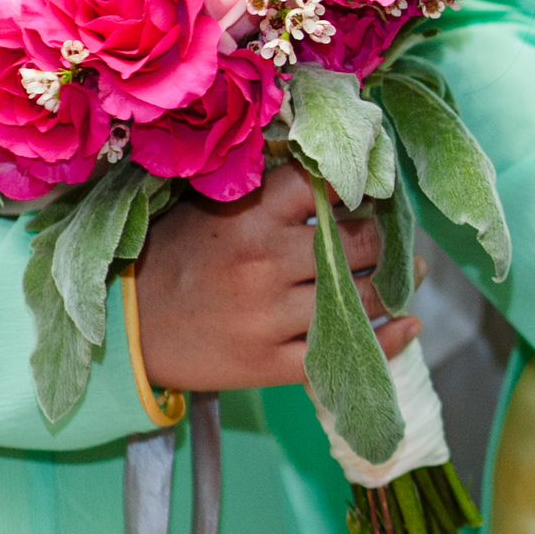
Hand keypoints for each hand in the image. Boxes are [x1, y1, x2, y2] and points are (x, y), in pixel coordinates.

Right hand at [135, 164, 419, 392]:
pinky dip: (387, 340)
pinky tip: (409, 324)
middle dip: (384, 237)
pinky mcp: (271, 363)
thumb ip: (270, 191)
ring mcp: (270, 317)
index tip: (373, 186)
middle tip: (394, 234)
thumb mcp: (213, 208)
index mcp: (250, 218)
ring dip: (395, 284)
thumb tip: (337, 170)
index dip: (358, 185)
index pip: (326, 186)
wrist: (125, 326)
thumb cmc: (175, 256)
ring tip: (407, 273)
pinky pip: (346, 351)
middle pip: (359, 244)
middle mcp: (265, 264)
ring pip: (360, 297)